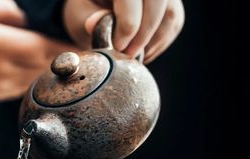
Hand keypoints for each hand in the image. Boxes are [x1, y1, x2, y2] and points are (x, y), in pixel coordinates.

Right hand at [0, 0, 75, 109]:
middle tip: (85, 54)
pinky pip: (17, 90)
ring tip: (63, 62)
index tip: (92, 46)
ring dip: (49, 74)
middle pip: (45, 69)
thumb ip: (1, 9)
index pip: (46, 49)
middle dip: (67, 63)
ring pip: (33, 83)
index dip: (72, 49)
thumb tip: (26, 18)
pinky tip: (31, 70)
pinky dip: (30, 81)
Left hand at [64, 0, 184, 62]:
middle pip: (157, 4)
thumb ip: (87, 19)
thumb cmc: (86, 11)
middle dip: (142, 35)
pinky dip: (160, 42)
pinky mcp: (171, 2)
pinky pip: (175, 22)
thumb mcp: (79, 14)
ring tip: (134, 57)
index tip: (117, 47)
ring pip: (170, 14)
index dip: (127, 26)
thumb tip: (94, 23)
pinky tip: (143, 52)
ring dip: (153, 42)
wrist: (97, 9)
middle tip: (127, 55)